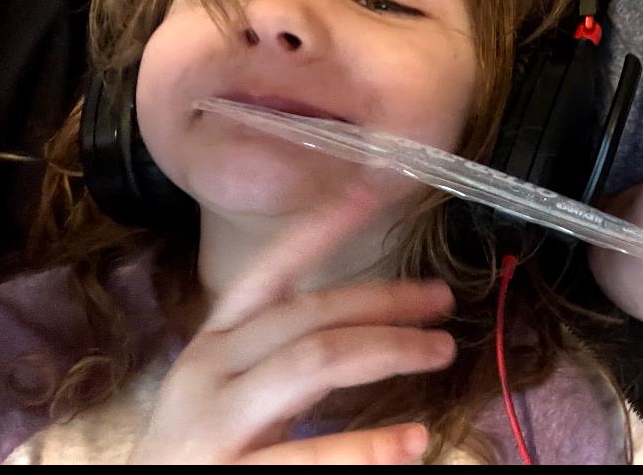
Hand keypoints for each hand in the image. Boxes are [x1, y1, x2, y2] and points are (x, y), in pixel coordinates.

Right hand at [129, 185, 456, 464]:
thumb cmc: (201, 453)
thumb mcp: (230, 389)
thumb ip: (284, 353)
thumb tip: (365, 324)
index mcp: (215, 344)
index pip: (270, 272)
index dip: (318, 231)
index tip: (370, 194)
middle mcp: (209, 372)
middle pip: (309, 315)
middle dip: (383, 300)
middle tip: (442, 299)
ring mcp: (214, 425)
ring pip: (314, 360)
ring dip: (389, 349)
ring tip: (441, 351)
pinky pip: (310, 456)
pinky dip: (369, 446)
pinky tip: (414, 438)